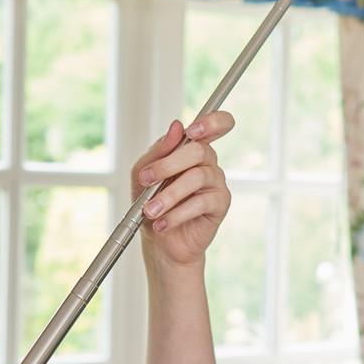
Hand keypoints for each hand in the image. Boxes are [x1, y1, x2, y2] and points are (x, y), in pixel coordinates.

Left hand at [133, 113, 233, 269]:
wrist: (158, 241)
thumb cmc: (152, 203)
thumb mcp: (143, 175)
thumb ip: (157, 151)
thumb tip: (175, 127)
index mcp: (192, 148)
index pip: (216, 124)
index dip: (211, 122)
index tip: (192, 130)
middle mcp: (208, 162)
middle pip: (199, 150)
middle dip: (168, 165)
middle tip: (147, 180)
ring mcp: (216, 182)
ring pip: (197, 177)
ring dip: (168, 195)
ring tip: (150, 210)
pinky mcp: (220, 204)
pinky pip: (201, 203)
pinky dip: (177, 214)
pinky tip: (163, 224)